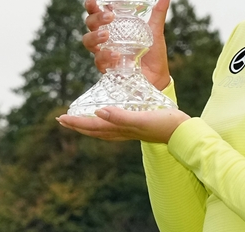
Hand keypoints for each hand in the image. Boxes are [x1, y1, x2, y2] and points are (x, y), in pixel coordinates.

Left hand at [57, 107, 189, 143]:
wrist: (183, 132)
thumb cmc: (164, 124)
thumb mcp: (142, 118)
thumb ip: (120, 116)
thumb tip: (98, 112)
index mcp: (120, 129)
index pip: (92, 125)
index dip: (76, 122)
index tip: (61, 118)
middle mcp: (122, 132)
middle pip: (93, 130)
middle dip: (77, 125)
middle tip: (62, 119)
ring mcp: (129, 131)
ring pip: (102, 130)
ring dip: (88, 125)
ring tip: (78, 120)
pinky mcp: (136, 127)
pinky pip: (112, 126)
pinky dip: (103, 122)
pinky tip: (106, 117)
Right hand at [83, 0, 172, 89]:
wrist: (157, 78)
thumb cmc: (153, 53)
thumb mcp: (156, 29)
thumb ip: (159, 10)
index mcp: (115, 26)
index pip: (98, 12)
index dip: (92, 5)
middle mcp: (106, 38)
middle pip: (90, 24)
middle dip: (95, 18)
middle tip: (109, 17)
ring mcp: (105, 53)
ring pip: (88, 41)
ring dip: (95, 37)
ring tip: (106, 35)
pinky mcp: (107, 68)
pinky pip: (99, 61)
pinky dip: (106, 56)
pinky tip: (116, 55)